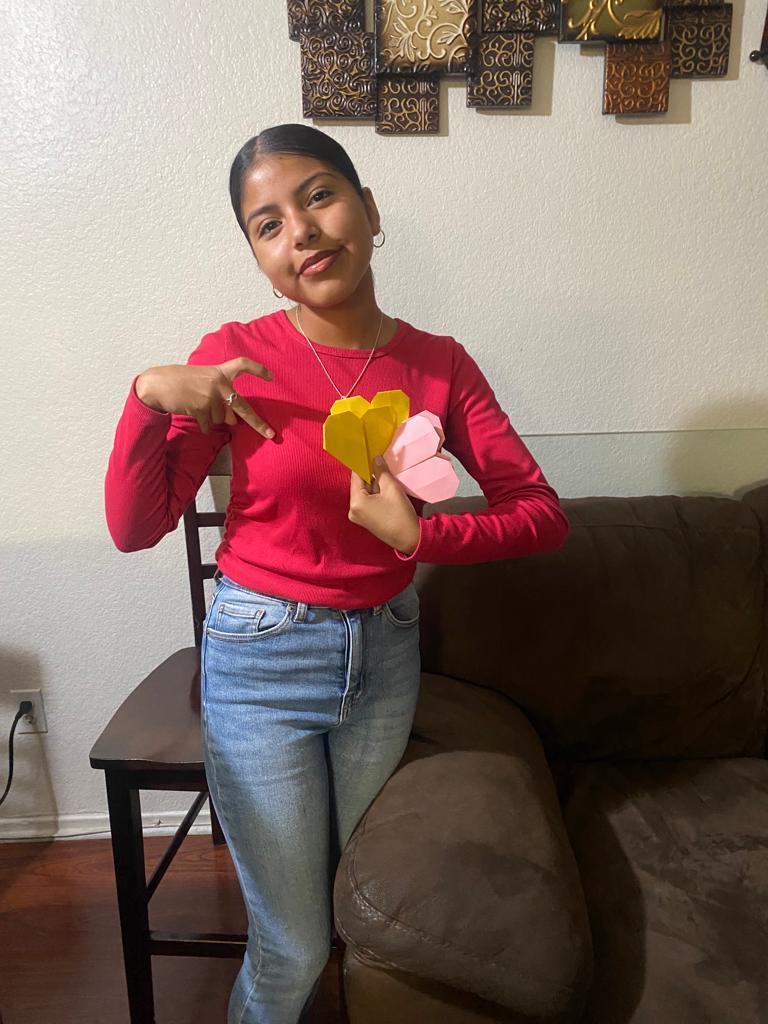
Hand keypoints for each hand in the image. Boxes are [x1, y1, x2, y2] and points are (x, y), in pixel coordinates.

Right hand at [135, 357, 274, 436]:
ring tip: (196, 404)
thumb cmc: (179, 382)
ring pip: (221, 418)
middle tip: (271, 434)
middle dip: (257, 423)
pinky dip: (203, 424)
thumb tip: (232, 421)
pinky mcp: (202, 408)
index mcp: (219, 372)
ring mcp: (210, 396)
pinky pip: (208, 425)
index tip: (271, 376)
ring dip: (211, 417)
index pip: (242, 364)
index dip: (258, 369)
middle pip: (242, 406)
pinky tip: (192, 412)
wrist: (157, 384)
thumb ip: (220, 397)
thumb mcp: (202, 382)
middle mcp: (218, 383)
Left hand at [348, 456, 420, 555]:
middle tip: (381, 463)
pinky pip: (368, 501)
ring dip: (374, 484)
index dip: (363, 464)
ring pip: (365, 493)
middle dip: (370, 475)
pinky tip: (386, 490)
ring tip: (386, 477)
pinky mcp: (366, 520)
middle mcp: (352, 510)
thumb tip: (375, 458)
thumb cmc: (400, 514)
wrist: (410, 539)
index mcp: (356, 502)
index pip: (356, 476)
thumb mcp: (391, 488)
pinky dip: (376, 494)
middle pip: (360, 485)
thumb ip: (381, 471)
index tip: (369, 453)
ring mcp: (358, 516)